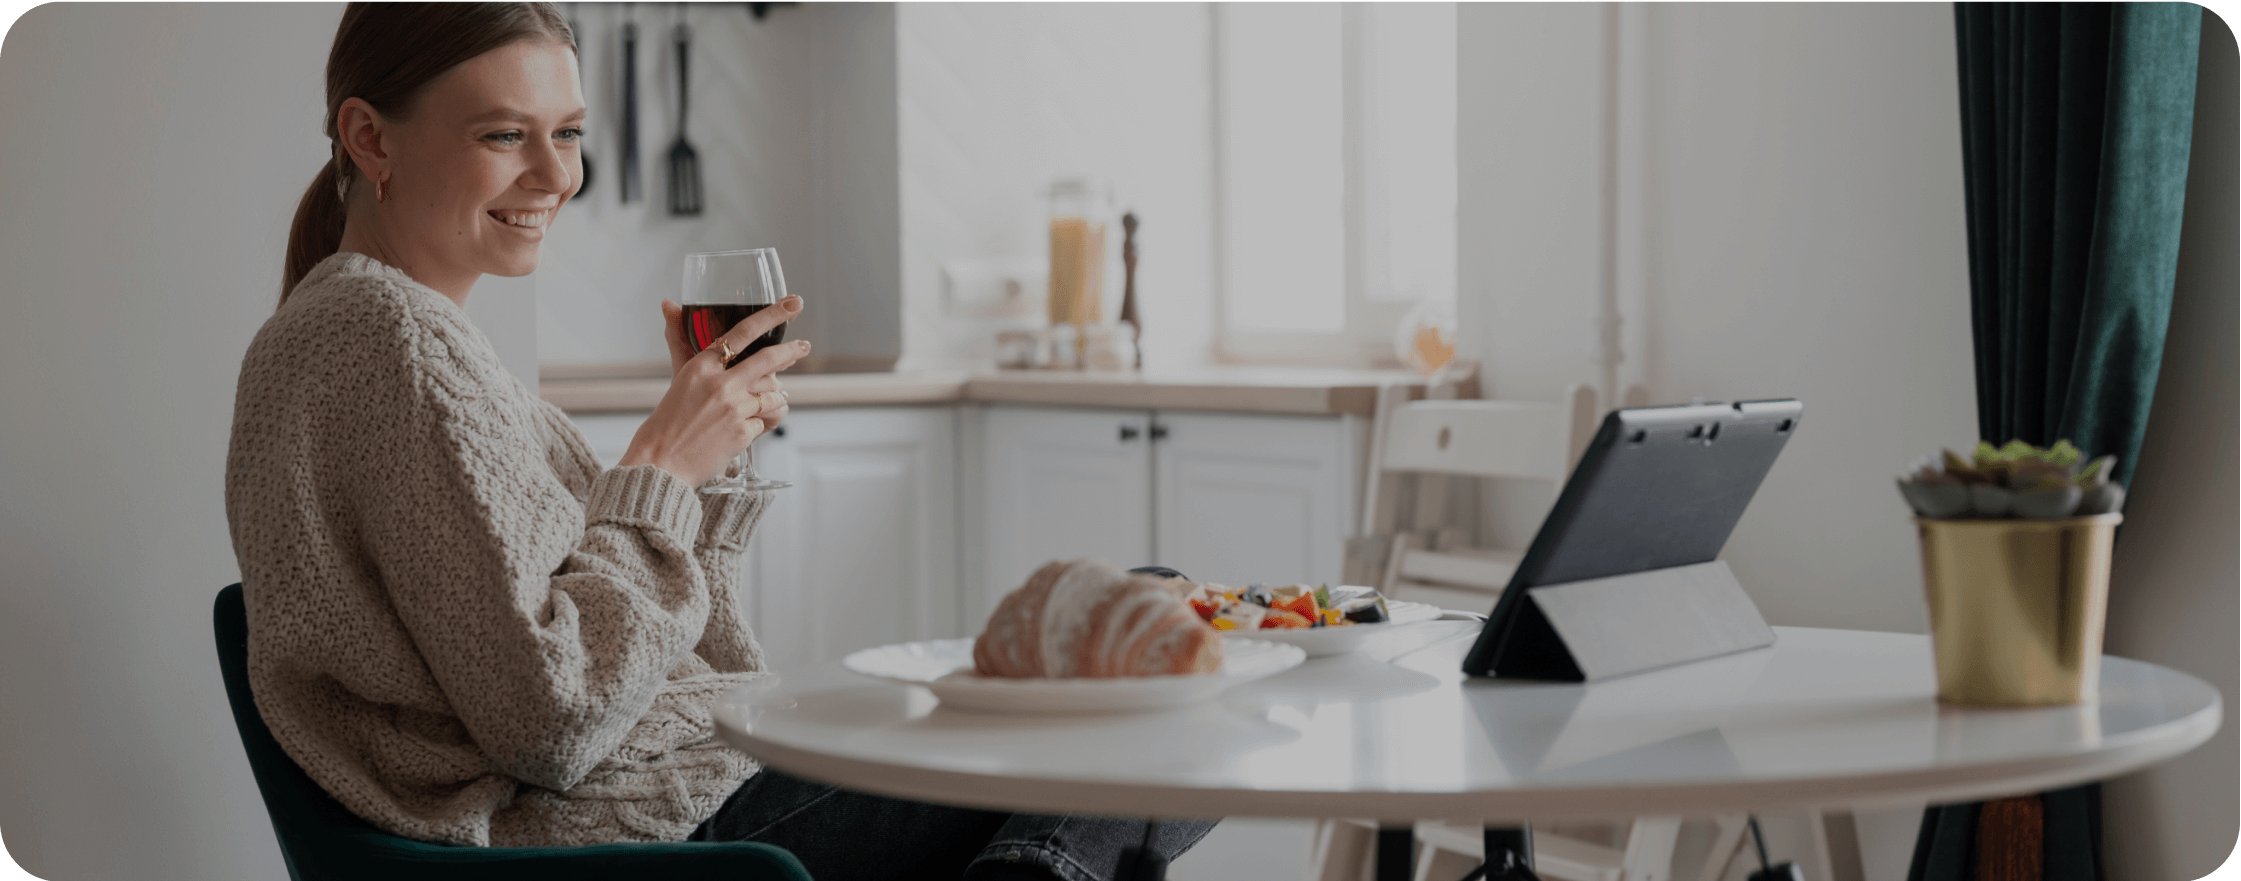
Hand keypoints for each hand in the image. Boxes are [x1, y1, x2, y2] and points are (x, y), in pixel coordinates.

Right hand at [620, 296, 805, 484]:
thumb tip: (668, 303)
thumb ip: (680, 342)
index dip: (771, 315)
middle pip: (768, 359)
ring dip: (776, 396)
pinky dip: (763, 422)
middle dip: (792, 351)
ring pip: (772, 394)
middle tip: (804, 347)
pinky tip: (753, 425)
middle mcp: (720, 384)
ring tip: (772, 398)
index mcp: (700, 367)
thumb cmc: (666, 422)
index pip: (742, 333)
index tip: (791, 304)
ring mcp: (734, 409)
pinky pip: (766, 421)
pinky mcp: (743, 433)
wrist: (660, 463)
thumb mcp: (677, 377)